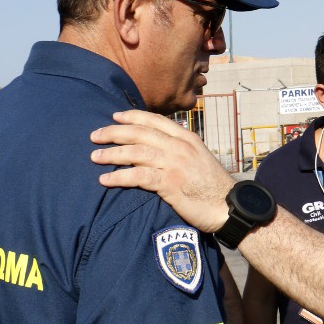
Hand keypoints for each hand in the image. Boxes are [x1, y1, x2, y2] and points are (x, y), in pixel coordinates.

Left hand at [90, 110, 233, 231]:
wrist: (229, 206)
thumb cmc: (213, 186)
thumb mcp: (199, 158)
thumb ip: (181, 150)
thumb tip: (159, 148)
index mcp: (187, 138)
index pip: (155, 121)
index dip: (132, 116)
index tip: (115, 117)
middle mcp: (180, 147)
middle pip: (140, 133)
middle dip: (114, 132)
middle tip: (95, 135)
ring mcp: (175, 164)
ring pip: (136, 152)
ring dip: (112, 154)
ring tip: (95, 157)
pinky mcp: (170, 183)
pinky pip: (138, 176)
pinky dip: (119, 177)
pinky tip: (105, 180)